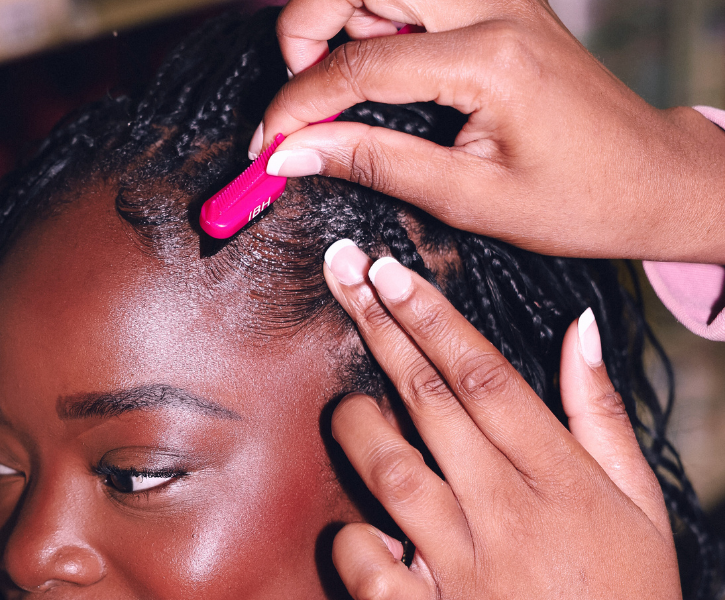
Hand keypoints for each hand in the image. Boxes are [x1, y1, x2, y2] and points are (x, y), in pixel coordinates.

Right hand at [254, 0, 724, 262]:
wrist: (651, 178)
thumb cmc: (579, 199)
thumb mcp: (470, 198)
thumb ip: (375, 163)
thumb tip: (293, 153)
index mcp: (490, 59)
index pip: (356, 66)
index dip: (296, 108)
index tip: (267, 149)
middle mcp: (494, 5)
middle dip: (306, 29)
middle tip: (302, 98)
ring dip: (342, 24)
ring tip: (345, 95)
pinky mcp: (498, 5)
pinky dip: (377, 26)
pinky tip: (388, 80)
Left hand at [322, 239, 681, 598]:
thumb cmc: (624, 592)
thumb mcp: (639, 504)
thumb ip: (601, 414)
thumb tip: (581, 328)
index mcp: (558, 479)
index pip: (483, 376)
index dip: (431, 317)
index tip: (389, 272)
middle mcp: (504, 513)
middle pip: (428, 400)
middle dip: (380, 330)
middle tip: (343, 277)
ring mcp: (461, 567)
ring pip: (388, 471)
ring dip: (358, 426)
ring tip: (349, 405)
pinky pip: (367, 564)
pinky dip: (353, 539)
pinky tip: (364, 526)